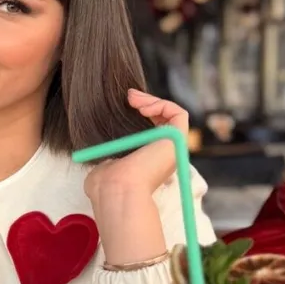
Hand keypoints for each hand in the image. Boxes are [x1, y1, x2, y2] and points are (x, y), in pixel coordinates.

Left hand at [84, 90, 188, 265]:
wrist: (118, 187)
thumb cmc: (107, 181)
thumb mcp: (106, 162)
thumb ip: (110, 156)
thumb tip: (105, 155)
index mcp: (149, 161)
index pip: (151, 131)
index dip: (140, 114)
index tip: (124, 104)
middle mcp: (164, 155)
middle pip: (163, 120)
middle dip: (147, 102)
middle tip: (129, 96)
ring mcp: (173, 148)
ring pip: (172, 115)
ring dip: (153, 101)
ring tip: (133, 99)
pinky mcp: (179, 140)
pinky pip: (179, 114)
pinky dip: (162, 104)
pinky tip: (143, 108)